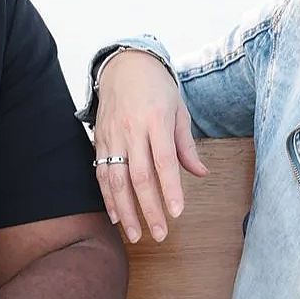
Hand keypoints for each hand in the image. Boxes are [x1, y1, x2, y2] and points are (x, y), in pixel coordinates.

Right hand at [90, 49, 207, 242]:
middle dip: (149, 209)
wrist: (124, 64)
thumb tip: (201, 173)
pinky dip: (107, 197)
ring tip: (134, 234)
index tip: (177, 213)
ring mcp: (112, 136)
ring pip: (115, 180)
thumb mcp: (178, 110)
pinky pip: (100, 173)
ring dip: (125, 210)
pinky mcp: (99, 140)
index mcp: (156, 120)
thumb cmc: (157, 87)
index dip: (171, 190)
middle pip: (139, 177)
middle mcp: (132, 130)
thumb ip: (186, 145)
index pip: (164, 162)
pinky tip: (115, 215)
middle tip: (159, 234)